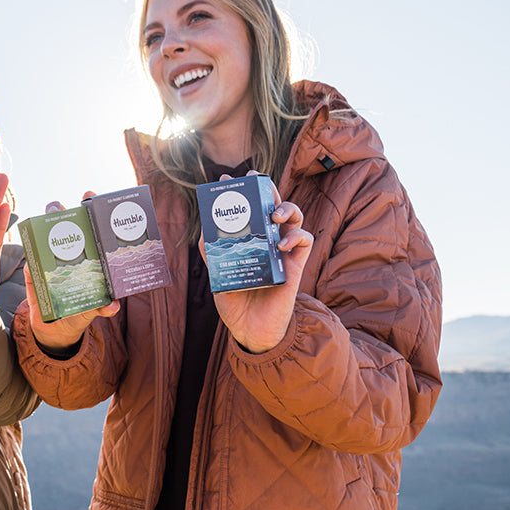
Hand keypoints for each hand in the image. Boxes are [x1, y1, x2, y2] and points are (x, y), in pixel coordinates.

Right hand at [21, 192, 119, 353]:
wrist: (54, 329)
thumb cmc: (78, 313)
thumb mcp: (92, 310)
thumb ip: (102, 307)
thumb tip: (113, 306)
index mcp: (88, 258)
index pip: (91, 229)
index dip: (91, 210)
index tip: (90, 197)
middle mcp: (70, 254)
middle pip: (68, 226)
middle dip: (66, 210)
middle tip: (63, 204)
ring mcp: (50, 260)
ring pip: (47, 234)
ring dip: (47, 221)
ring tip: (50, 209)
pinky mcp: (34, 270)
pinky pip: (31, 256)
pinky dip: (31, 248)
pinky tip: (31, 241)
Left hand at [210, 181, 312, 353]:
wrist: (251, 331)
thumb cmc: (236, 303)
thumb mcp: (218, 276)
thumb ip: (213, 255)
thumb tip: (205, 233)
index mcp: (249, 240)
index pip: (246, 209)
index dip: (238, 192)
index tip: (223, 181)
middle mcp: (268, 240)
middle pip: (272, 204)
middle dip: (265, 187)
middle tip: (254, 179)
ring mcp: (283, 250)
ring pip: (294, 215)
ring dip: (286, 207)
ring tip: (273, 213)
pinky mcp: (296, 264)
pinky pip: (304, 239)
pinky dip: (297, 237)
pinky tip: (282, 244)